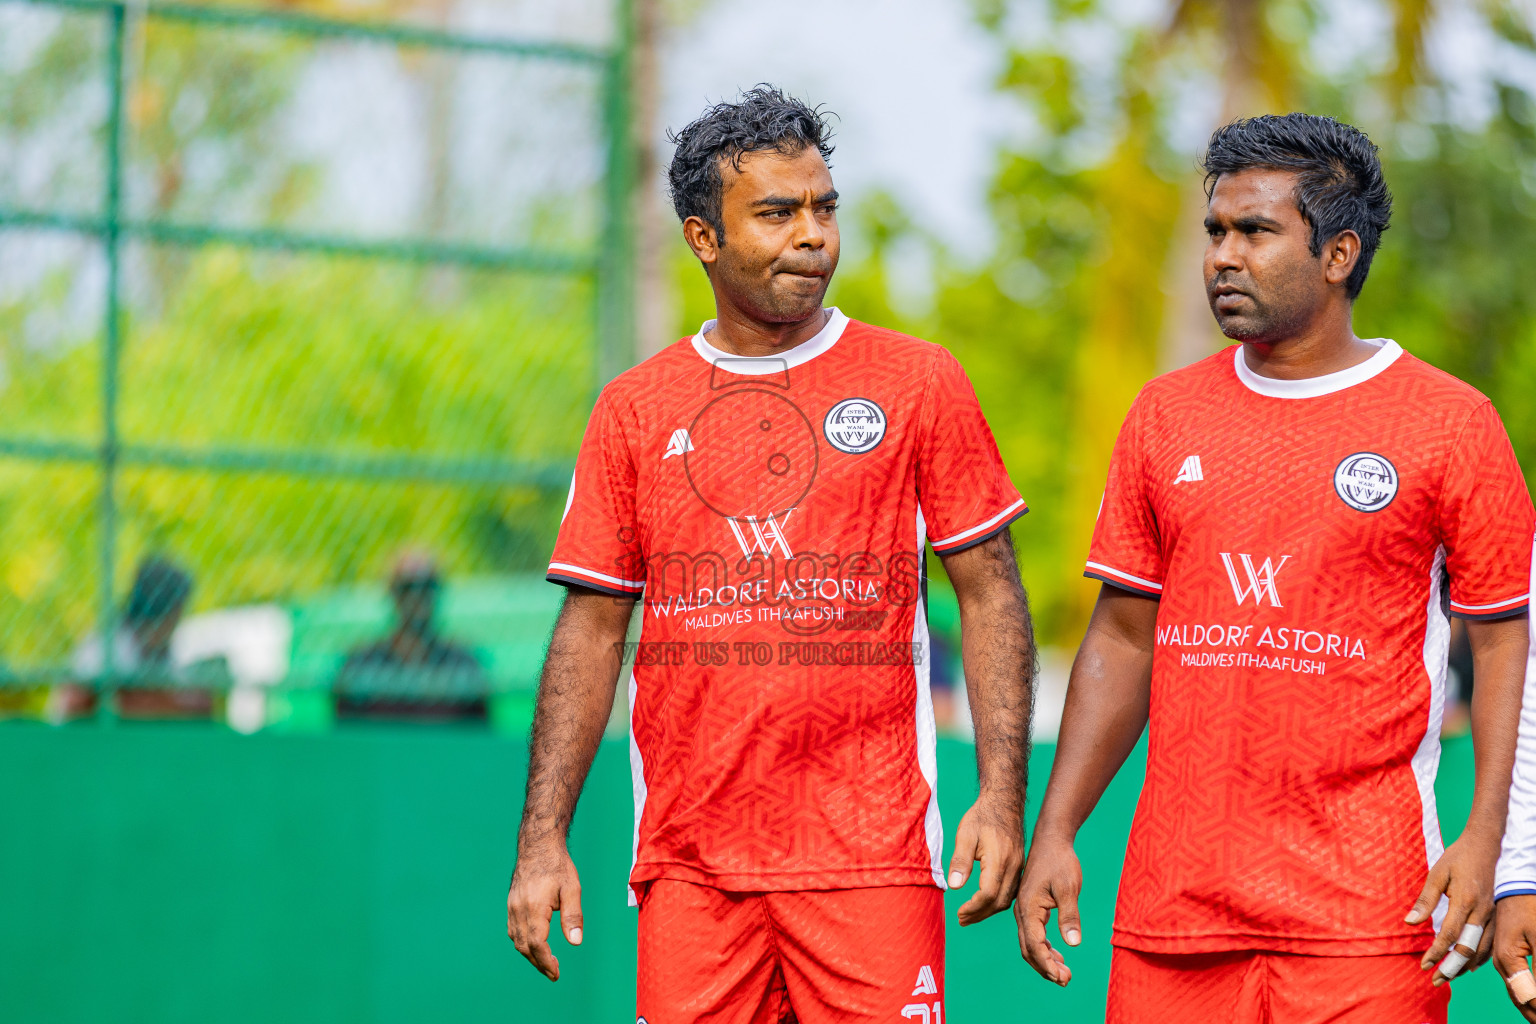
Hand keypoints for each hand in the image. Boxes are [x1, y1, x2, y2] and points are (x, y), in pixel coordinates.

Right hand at [506, 841, 582, 980]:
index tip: (556, 973)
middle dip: (539, 963)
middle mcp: (519, 910)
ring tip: (546, 962)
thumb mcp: (572, 889)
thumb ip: (573, 916)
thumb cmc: (557, 866)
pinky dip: (522, 942)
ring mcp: (512, 907)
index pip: (537, 944)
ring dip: (530, 955)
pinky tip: (534, 945)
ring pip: (517, 940)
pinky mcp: (511, 904)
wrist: (537, 846)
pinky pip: (513, 930)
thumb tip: (576, 942)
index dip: (546, 962)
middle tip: (554, 973)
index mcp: (534, 908)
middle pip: (525, 946)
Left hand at [947, 796, 1024, 925]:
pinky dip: (997, 902)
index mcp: (999, 860)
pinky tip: (985, 903)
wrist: (1004, 803)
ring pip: (1007, 899)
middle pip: (999, 902)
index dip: (973, 907)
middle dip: (979, 914)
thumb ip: (960, 860)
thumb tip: (954, 886)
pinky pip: (1011, 892)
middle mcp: (1013, 867)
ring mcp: (1018, 867)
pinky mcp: (1019, 866)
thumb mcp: (965, 834)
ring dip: (988, 911)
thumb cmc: (982, 817)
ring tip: (970, 916)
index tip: (959, 913)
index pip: (988, 894)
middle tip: (962, 920)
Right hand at [1015, 833, 1081, 986]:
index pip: (1034, 944)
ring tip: (1064, 973)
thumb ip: (1070, 916)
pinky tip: (1058, 955)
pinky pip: (1034, 934)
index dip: (1047, 964)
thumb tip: (1074, 943)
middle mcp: (1022, 912)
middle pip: (1028, 949)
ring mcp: (1025, 911)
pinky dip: (1045, 949)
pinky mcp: (1031, 908)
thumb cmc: (1060, 862)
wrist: (1051, 841)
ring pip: (1030, 944)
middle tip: (1066, 980)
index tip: (1062, 977)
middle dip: (1046, 968)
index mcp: (1028, 908)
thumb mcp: (1069, 888)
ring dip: (1045, 960)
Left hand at [1406, 832, 1497, 986]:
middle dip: (1451, 967)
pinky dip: (1479, 957)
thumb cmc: (1457, 858)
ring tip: (1448, 976)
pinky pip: (1489, 943)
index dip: (1436, 952)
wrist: (1484, 846)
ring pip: (1481, 949)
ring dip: (1464, 965)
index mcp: (1465, 901)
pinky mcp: (1495, 915)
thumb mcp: (1436, 875)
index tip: (1424, 964)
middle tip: (1435, 980)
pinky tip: (1468, 964)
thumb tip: (1410, 922)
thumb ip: (1424, 901)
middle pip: (1467, 949)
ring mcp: (1491, 915)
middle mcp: (1482, 912)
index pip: (1450, 935)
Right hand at [1494, 895, 1535, 1020]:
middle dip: (1532, 1014)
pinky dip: (1523, 991)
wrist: (1515, 882)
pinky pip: (1514, 977)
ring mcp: (1502, 956)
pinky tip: (1528, 997)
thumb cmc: (1530, 906)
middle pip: (1518, 997)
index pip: (1526, 998)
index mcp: (1507, 960)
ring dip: (1528, 1004)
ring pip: (1515, 989)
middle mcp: (1501, 962)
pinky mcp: (1506, 951)